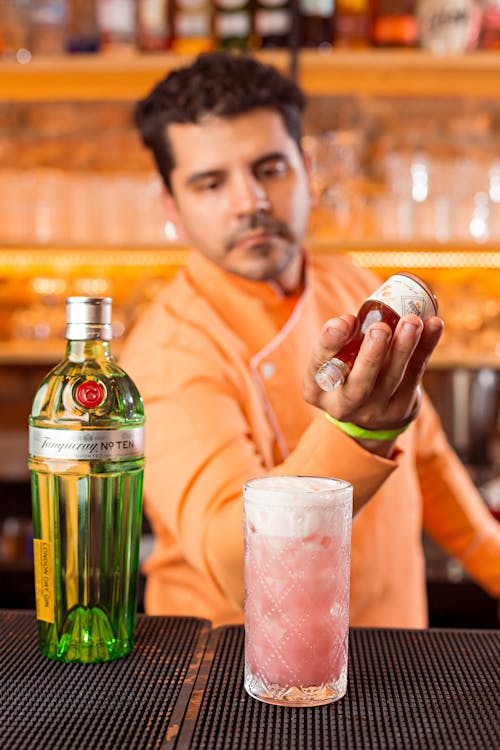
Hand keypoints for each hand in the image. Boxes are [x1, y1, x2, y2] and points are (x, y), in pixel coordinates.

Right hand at [303, 312, 443, 456]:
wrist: (370, 415)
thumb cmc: (348, 373)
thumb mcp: (333, 361)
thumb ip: (343, 340)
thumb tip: (365, 314)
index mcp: (317, 389)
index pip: (319, 364)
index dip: (331, 342)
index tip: (345, 319)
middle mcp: (342, 405)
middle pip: (359, 384)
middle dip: (371, 355)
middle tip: (380, 328)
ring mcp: (374, 411)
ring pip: (392, 379)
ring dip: (404, 348)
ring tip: (412, 321)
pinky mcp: (401, 409)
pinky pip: (415, 375)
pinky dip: (425, 348)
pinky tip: (434, 325)